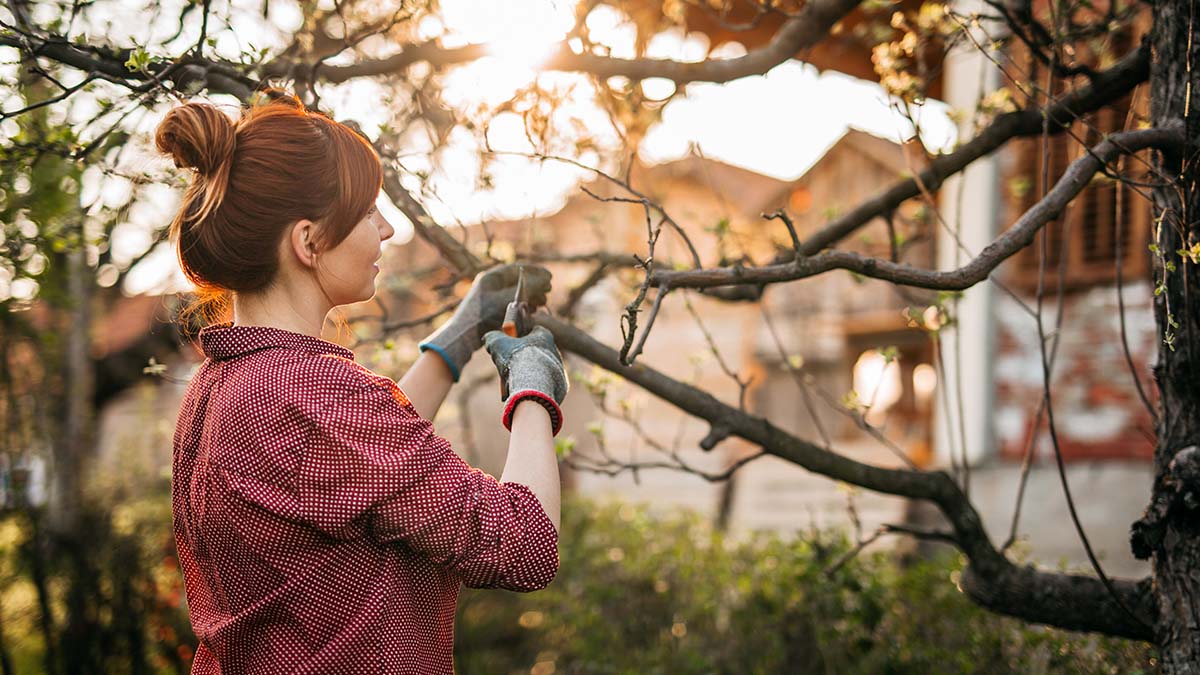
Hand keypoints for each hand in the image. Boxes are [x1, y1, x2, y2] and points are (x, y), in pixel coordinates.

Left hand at [419, 264, 551, 380]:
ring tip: (543, 302)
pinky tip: (532, 310)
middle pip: (517, 280)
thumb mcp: (508, 300)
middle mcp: (491, 285)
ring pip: (516, 292)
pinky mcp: (492, 310)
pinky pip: (512, 303)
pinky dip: (524, 305)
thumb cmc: (483, 316)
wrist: (462, 336)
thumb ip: (528, 288)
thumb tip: (545, 280)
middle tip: (549, 290)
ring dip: (531, 295)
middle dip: (535, 285)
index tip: (550, 276)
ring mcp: (491, 297)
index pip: (517, 269)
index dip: (535, 272)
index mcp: (491, 277)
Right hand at [484, 326, 568, 434]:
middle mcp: (555, 350)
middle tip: (508, 367)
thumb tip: (488, 338)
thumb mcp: (497, 344)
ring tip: (514, 382)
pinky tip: (523, 390)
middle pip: (534, 351)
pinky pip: (544, 384)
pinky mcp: (560, 385)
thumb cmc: (517, 361)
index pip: (532, 330)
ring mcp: (559, 369)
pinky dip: (534, 387)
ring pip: (539, 369)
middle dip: (521, 358)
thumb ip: (492, 337)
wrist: (533, 387)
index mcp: (544, 336)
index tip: (508, 344)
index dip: (518, 336)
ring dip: (527, 374)